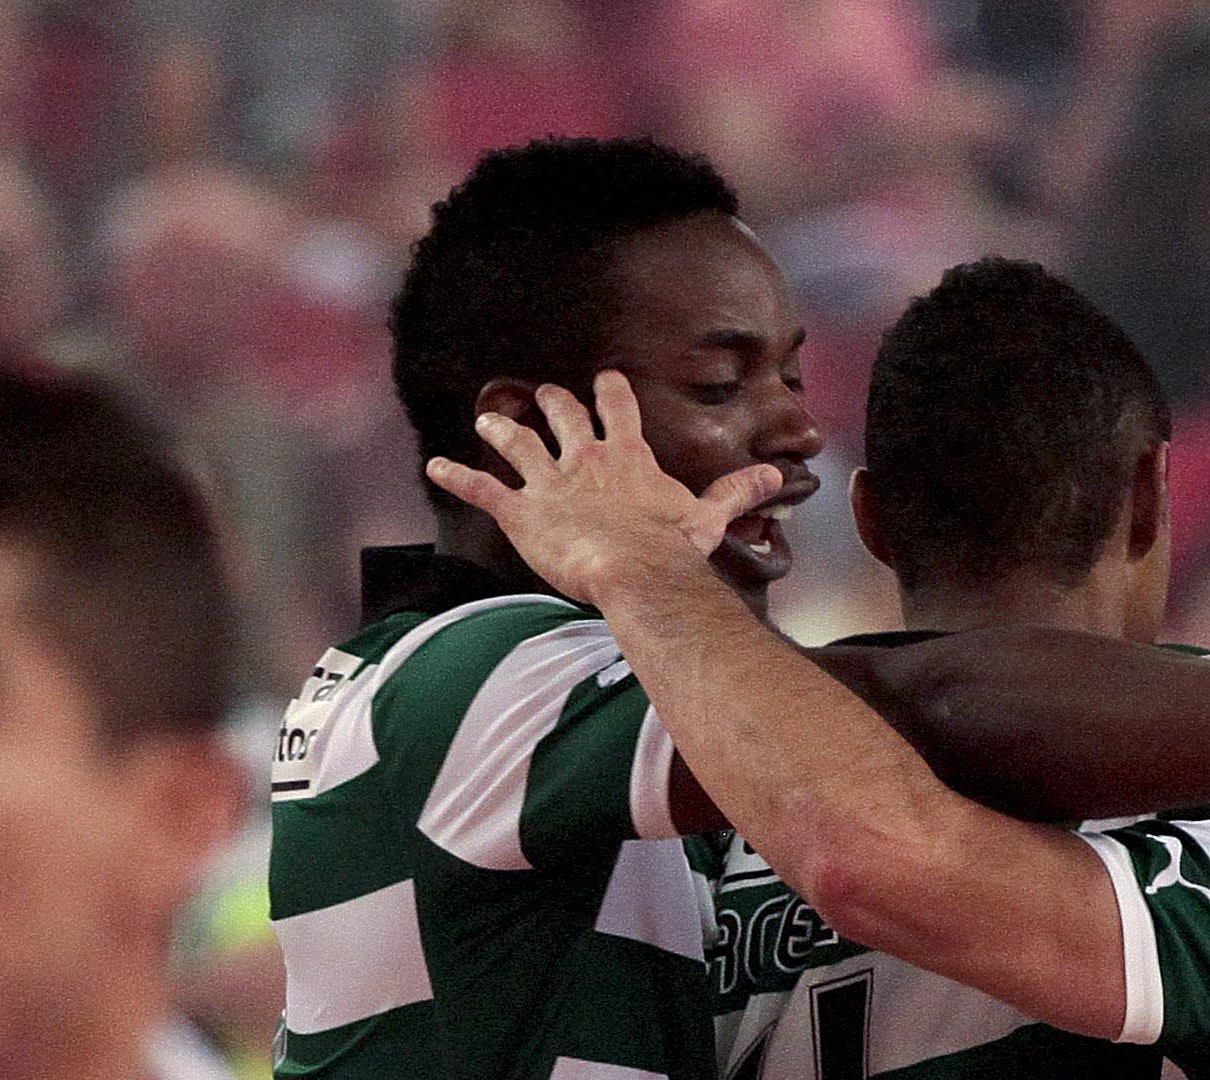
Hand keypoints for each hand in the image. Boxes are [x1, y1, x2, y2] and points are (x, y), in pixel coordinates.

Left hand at [423, 373, 784, 607]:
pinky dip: (456, 476)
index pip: (618, 408)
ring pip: (517, 442)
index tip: (604, 377)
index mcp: (627, 456)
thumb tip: (777, 477)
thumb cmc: (673, 549)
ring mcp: (549, 482)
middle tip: (546, 395)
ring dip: (501, 428)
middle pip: (563, 416)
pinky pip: (482, 488)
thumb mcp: (709, 518)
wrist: (636, 572)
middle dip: (553, 402)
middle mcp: (584, 459)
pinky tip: (432, 467)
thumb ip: (738, 492)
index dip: (610, 390)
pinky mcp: (520, 511)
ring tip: (488, 418)